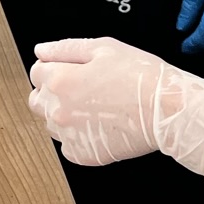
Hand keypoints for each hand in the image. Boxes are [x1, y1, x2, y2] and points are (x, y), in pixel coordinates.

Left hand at [29, 37, 203, 176]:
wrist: (167, 111)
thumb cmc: (141, 77)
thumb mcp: (104, 48)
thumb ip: (65, 48)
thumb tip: (42, 51)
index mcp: (60, 81)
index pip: (36, 73)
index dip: (54, 68)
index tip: (71, 70)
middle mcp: (58, 111)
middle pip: (37, 101)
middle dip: (52, 92)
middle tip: (82, 89)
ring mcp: (69, 136)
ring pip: (51, 124)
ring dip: (64, 115)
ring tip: (95, 107)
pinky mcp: (82, 155)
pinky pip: (68, 146)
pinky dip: (78, 137)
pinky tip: (99, 125)